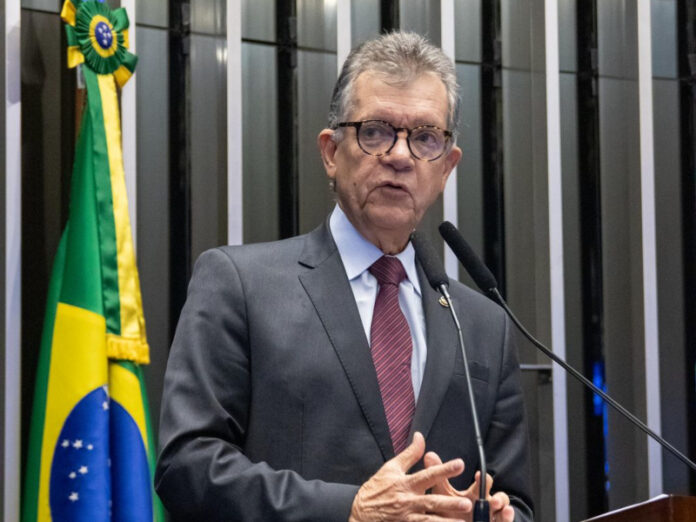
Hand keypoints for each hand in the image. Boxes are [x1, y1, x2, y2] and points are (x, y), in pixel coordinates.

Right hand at [349, 432, 472, 520]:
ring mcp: (406, 518)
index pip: (428, 475)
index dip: (444, 469)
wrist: (360, 513)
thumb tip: (420, 436)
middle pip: (431, 502)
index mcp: (405, 484)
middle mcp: (407, 501)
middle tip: (466, 504)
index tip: (460, 464)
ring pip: (429, 521)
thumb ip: (410, 454)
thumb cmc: (376, 489)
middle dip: (449, 503)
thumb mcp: (391, 468)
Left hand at [423, 452, 514, 521]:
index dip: (483, 479)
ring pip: (504, 513)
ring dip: (505, 512)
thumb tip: (429, 455)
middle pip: (499, 498)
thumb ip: (439, 477)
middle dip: (499, 498)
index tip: (478, 476)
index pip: (483, 482)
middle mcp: (486, 505)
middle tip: (494, 500)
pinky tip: (507, 514)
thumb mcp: (443, 493)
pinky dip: (507, 520)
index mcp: (475, 493)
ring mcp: (491, 517)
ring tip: (503, 511)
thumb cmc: (450, 508)